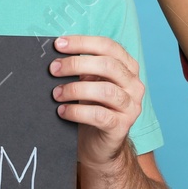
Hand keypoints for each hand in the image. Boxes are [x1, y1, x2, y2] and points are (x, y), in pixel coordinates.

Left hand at [49, 34, 144, 174]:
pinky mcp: (122, 127)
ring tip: (56, 93)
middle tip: (53, 69)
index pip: (108, 46)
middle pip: (108, 65)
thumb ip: (81, 69)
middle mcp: (134, 85)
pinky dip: (77, 112)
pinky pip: (99, 115)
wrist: (99, 146)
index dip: (82, 42)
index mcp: (128, 68)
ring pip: (105, 90)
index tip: (58, 44)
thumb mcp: (88, 84)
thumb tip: (56, 56)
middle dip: (76, 64)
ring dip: (75, 89)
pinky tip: (62, 111)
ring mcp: (131, 106)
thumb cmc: (91, 109)